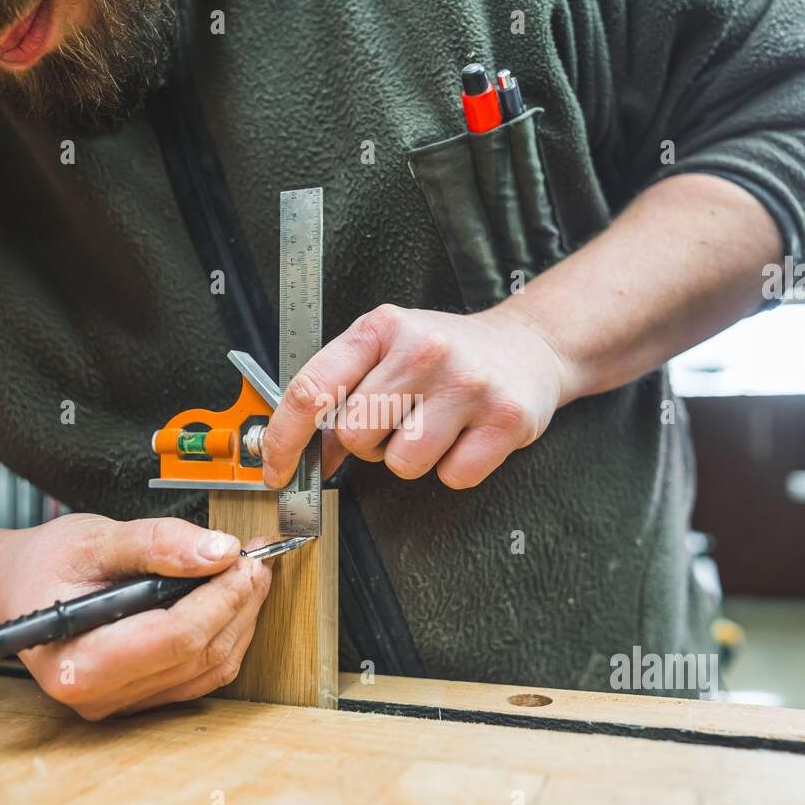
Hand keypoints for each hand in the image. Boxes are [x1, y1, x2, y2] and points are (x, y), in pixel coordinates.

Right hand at [0, 514, 271, 719]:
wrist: (18, 588)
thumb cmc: (47, 564)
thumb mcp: (95, 538)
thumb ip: (158, 543)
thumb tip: (220, 551)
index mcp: (78, 662)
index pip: (174, 638)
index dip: (220, 598)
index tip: (244, 561)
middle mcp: (98, 695)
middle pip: (197, 656)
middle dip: (238, 604)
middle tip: (256, 561)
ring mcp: (120, 704)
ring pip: (209, 670)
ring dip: (240, 620)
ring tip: (250, 574)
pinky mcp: (140, 699)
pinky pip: (201, 676)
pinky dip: (226, 636)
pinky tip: (233, 600)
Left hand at [262, 303, 568, 489]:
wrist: (527, 346)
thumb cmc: (447, 355)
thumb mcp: (386, 354)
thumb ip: (340, 395)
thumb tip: (297, 453)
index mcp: (382, 328)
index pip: (311, 388)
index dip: (283, 439)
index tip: (276, 468)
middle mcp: (425, 349)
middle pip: (356, 434)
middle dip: (366, 443)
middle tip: (395, 422)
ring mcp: (467, 384)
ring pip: (402, 463)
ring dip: (411, 457)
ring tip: (433, 426)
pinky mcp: (505, 419)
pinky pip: (452, 476)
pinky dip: (454, 467)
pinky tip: (465, 437)